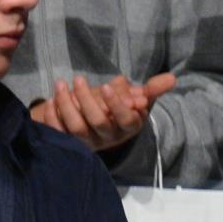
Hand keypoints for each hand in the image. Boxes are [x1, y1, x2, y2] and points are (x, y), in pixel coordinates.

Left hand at [32, 73, 178, 154]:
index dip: (115, 104)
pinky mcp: (69, 142)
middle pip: (97, 122)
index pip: (124, 120)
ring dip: (66, 105)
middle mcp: (109, 138)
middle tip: (79, 79)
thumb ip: (153, 89)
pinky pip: (58, 132)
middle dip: (86, 100)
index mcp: (128, 127)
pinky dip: (52, 116)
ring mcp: (88, 142)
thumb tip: (172, 79)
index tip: (106, 86)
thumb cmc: (121, 106)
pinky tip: (50, 100)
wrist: (99, 121)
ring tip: (61, 84)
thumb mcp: (139, 97)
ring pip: (76, 128)